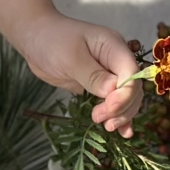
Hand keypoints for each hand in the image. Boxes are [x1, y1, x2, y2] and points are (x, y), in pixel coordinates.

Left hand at [0, 0, 143, 133]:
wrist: (37, 38)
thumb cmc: (52, 41)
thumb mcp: (71, 57)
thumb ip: (92, 74)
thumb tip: (112, 89)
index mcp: (114, 47)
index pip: (131, 74)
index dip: (124, 95)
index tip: (107, 109)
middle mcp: (116, 61)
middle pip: (133, 89)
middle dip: (121, 108)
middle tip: (99, 118)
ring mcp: (109, 75)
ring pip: (127, 99)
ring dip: (121, 115)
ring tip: (107, 127)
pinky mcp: (99, 87)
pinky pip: (114, 103)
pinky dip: (118, 116)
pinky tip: (123, 132)